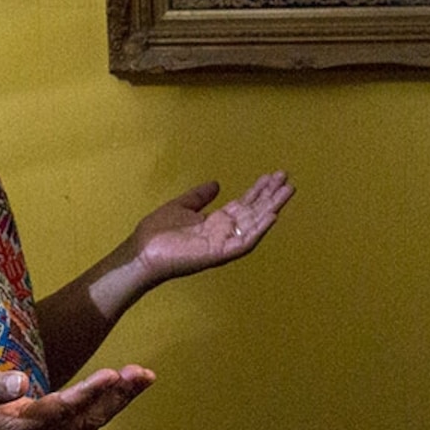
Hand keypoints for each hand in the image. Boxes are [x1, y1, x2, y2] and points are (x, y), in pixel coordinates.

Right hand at [0, 366, 154, 429]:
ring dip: (121, 399)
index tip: (112, 375)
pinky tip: (127, 387)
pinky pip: (87, 421)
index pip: (59, 410)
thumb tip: (20, 380)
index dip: (87, 393)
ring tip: (145, 376)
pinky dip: (110, 403)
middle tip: (142, 373)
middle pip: (86, 419)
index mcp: (19, 428)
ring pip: (92, 421)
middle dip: (117, 396)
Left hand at [122, 172, 294, 285]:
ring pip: (254, 224)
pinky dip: (259, 229)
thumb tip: (216, 184)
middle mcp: (224, 232)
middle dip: (271, 196)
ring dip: (271, 208)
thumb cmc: (158, 232)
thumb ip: (199, 196)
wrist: (142, 251)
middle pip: (253, 211)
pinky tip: (272, 215)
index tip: (272, 176)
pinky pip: (245, 241)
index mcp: (216, 221)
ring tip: (287, 191)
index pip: (244, 204)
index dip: (258, 190)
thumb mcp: (181, 206)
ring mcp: (224, 243)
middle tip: (287, 179)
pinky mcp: (220, 253)